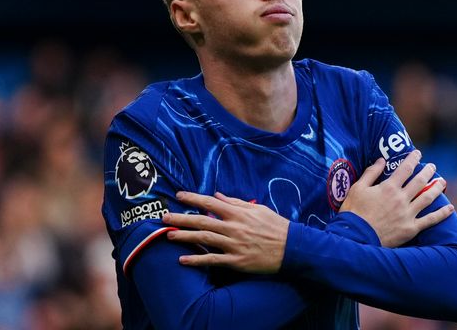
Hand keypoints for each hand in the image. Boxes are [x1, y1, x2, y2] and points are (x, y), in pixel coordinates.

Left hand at [162, 192, 288, 273]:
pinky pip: (213, 260)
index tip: (178, 195)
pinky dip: (197, 260)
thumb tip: (218, 195)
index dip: (193, 198)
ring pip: (204, 239)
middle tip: (164, 217)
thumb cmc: (276, 227)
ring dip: (185, 237)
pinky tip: (183, 260)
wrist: (292, 249)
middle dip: (181, 218)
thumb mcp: (258, 210)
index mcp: (239, 213)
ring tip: (169, 235)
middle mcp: (234, 228)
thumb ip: (236, 203)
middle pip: (202, 221)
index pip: (210, 202)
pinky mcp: (236, 261)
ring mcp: (234, 245)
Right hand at [339, 150, 453, 247]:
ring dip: (436, 188)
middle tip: (432, 166)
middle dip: (427, 171)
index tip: (418, 153)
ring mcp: (408, 214)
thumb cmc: (354, 212)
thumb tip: (380, 160)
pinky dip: (441, 214)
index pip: (405, 169)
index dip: (413, 159)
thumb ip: (371, 173)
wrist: (356, 236)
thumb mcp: (357, 188)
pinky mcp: (411, 228)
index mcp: (388, 188)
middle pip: (419, 181)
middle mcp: (401, 199)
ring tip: (442, 182)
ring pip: (427, 198)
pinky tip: (450, 208)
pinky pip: (430, 220)